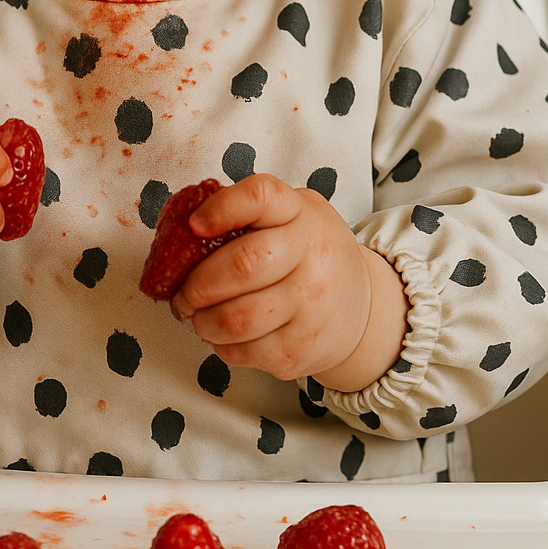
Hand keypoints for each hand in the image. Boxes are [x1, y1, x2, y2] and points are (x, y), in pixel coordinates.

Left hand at [171, 175, 407, 391]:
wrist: (364, 309)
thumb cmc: (310, 256)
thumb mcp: (293, 216)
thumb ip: (249, 213)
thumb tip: (183, 226)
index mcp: (301, 213)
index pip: (260, 197)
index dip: (221, 209)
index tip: (194, 225)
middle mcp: (312, 255)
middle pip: (241, 266)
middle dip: (196, 284)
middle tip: (183, 293)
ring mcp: (310, 306)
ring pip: (236, 318)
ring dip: (202, 320)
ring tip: (198, 316)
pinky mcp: (300, 350)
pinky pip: (243, 351)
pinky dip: (221, 345)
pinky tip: (224, 335)